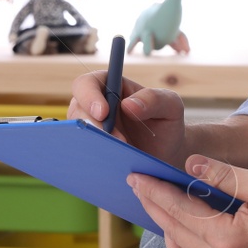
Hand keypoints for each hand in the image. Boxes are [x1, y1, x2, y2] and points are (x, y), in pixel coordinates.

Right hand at [67, 71, 187, 166]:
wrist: (167, 152)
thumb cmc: (167, 122)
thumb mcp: (170, 106)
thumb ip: (154, 99)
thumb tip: (128, 105)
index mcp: (110, 86)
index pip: (87, 83)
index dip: (89, 96)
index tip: (103, 112)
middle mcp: (95, 105)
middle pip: (77, 110)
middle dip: (93, 125)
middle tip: (116, 139)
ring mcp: (92, 129)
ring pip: (78, 133)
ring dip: (96, 143)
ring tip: (121, 151)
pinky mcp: (92, 149)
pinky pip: (83, 152)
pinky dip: (94, 158)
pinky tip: (112, 164)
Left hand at [130, 155, 247, 247]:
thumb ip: (225, 176)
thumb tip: (190, 166)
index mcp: (228, 239)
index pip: (177, 211)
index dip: (154, 191)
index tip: (136, 176)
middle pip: (173, 232)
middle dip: (153, 206)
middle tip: (139, 186)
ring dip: (166, 230)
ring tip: (160, 205)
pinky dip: (183, 247)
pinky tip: (185, 230)